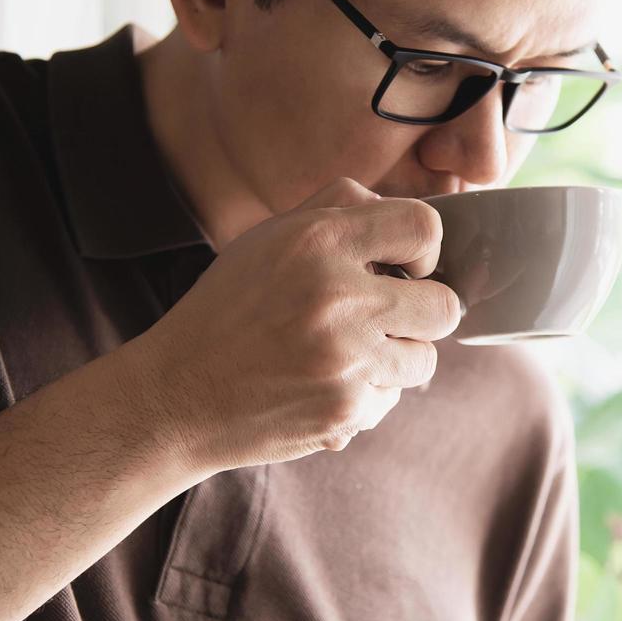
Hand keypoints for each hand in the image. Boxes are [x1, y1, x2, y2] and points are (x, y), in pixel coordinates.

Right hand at [117, 177, 461, 473]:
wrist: (176, 396)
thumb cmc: (227, 309)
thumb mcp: (269, 238)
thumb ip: (338, 209)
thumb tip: (406, 213)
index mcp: (318, 241)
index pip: (424, 225)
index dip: (425, 247)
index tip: (406, 265)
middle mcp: (338, 297)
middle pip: (445, 305)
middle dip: (424, 312)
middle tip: (386, 317)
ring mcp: (346, 360)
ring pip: (425, 360)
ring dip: (395, 358)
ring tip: (345, 354)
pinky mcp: (346, 411)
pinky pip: (390, 400)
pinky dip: (364, 395)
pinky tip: (319, 386)